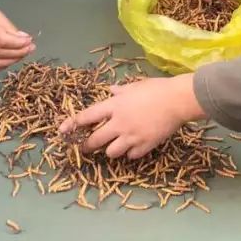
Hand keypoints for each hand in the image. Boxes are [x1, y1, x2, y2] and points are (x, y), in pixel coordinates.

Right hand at [0, 0, 34, 73]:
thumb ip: (7, 26)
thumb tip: (23, 38)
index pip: (2, 41)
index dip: (18, 44)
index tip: (30, 41)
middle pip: (0, 53)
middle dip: (19, 53)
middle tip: (30, 48)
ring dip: (12, 61)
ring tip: (22, 54)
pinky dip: (0, 67)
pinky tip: (8, 60)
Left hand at [59, 74, 203, 158]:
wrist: (178, 101)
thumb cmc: (157, 89)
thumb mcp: (136, 85)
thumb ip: (121, 91)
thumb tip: (112, 91)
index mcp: (115, 106)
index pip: (87, 117)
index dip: (73, 124)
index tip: (63, 130)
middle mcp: (119, 123)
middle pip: (95, 140)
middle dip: (87, 145)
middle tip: (86, 147)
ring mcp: (131, 137)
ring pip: (111, 152)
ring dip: (111, 149)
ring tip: (115, 145)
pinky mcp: (144, 146)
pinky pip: (130, 155)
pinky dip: (130, 153)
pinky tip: (134, 146)